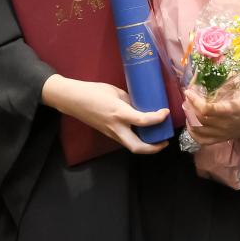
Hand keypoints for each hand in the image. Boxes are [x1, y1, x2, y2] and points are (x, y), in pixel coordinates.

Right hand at [41, 74, 168, 153]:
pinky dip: (137, 140)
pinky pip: (125, 140)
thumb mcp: (117, 92)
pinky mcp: (108, 134)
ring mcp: (111, 133)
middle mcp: (116, 127)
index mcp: (119, 113)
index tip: (166, 112)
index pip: (143, 121)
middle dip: (153, 148)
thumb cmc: (94, 91)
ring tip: (157, 139)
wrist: (73, 100)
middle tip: (164, 141)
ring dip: (146, 146)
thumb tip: (142, 106)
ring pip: (131, 146)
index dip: (158, 118)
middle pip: (137, 147)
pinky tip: (144, 134)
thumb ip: (130, 101)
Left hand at [185, 86, 239, 145]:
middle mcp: (226, 123)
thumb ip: (228, 82)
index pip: (207, 109)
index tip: (188, 91)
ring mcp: (224, 133)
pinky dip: (194, 134)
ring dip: (190, 119)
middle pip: (200, 119)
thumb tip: (212, 74)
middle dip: (190, 107)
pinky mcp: (223, 138)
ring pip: (199, 130)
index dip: (195, 100)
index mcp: (232, 109)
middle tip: (188, 97)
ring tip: (188, 108)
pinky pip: (204, 141)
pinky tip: (192, 125)